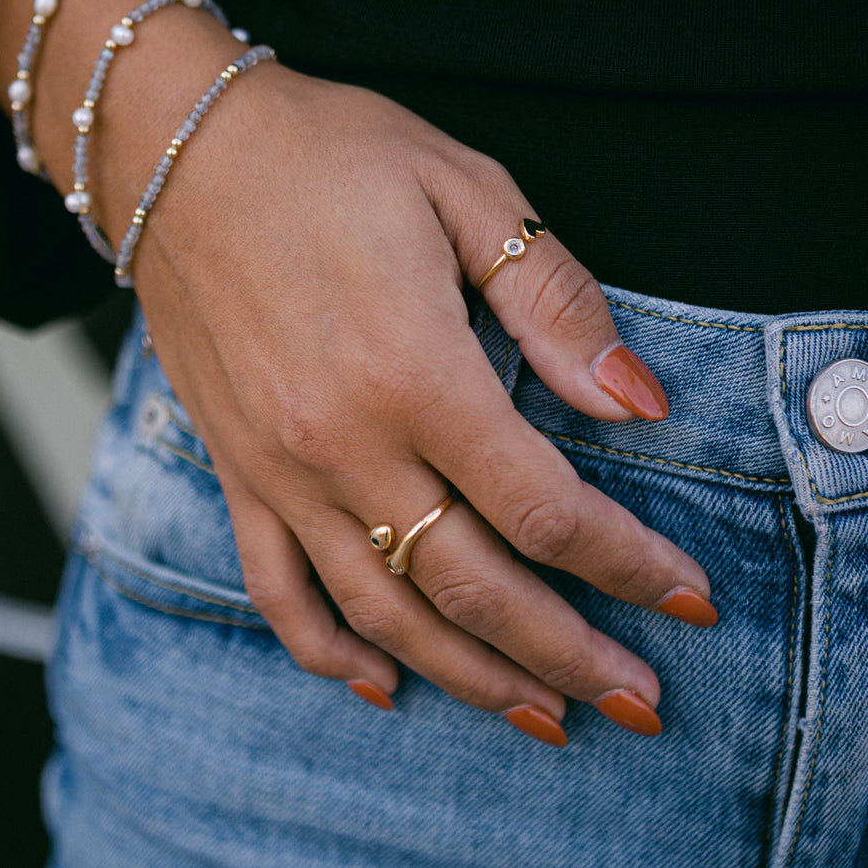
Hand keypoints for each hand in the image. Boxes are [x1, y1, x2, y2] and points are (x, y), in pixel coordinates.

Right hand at [124, 64, 716, 744]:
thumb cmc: (327, 156)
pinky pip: (277, 589)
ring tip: (544, 718)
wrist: (177, 149)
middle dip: (569, 656)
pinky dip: (329, 652)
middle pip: (475, 586)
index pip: (545, 507)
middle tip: (640, 703)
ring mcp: (281, 470)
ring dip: (471, 677)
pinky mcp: (235, 471)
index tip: (690, 604)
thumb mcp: (465, 191)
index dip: (629, 566)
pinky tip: (383, 687)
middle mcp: (344, 444)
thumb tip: (639, 401)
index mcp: (416, 371)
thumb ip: (555, 302)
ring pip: (384, 612)